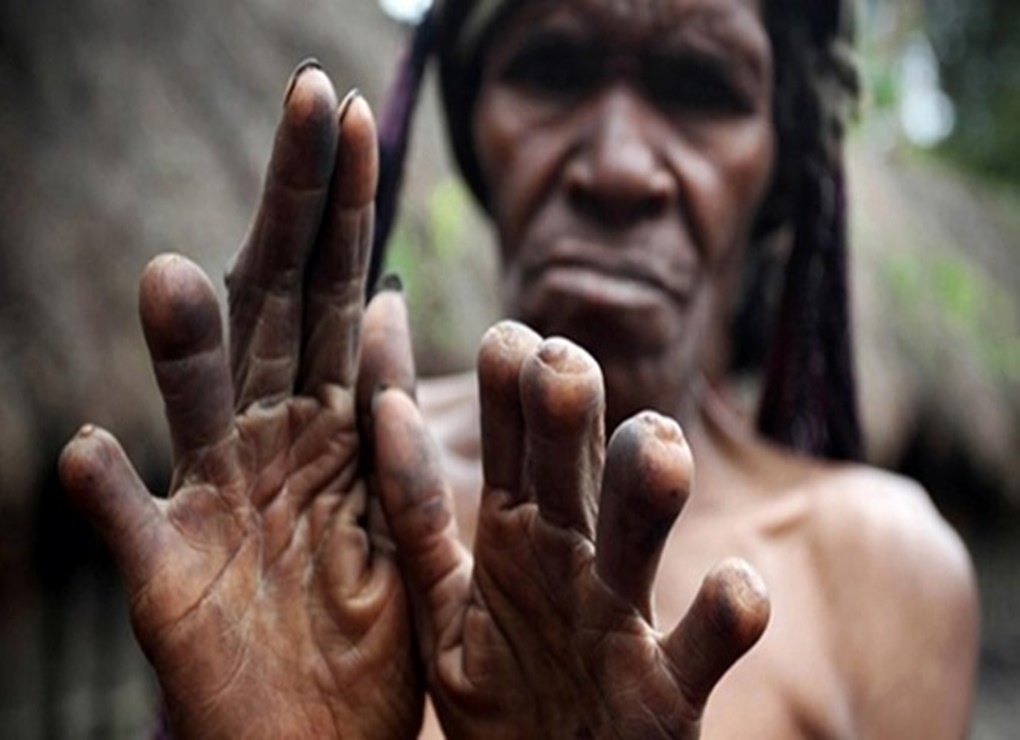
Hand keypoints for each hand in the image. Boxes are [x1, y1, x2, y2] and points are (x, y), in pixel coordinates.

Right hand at [59, 65, 421, 738]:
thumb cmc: (368, 630)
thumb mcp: (397, 507)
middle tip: (304, 103)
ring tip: (170, 280)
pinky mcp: (168, 584)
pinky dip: (106, 496)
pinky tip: (92, 453)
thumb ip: (388, 411)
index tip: (350, 114)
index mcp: (334, 426)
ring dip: (181, 350)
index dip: (343, 206)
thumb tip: (397, 302)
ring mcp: (216, 506)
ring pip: (197, 407)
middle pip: (281, 309)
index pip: (340, 294)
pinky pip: (126, 531)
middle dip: (294, 210)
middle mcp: (272, 445)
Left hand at [373, 321, 770, 738]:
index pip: (512, 446)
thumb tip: (384, 405)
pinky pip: (706, 645)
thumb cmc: (498, 694)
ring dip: (648, 493)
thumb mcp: (442, 606)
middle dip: (570, 416)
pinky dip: (729, 615)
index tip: (504, 340)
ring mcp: (622, 622)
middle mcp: (573, 561)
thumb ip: (417, 518)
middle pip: (576, 472)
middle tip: (559, 365)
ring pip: (641, 539)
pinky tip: (737, 585)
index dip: (508, 393)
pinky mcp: (668, 692)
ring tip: (654, 444)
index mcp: (516, 537)